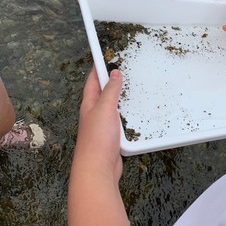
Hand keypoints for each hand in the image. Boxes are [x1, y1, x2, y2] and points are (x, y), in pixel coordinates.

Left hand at [69, 67, 131, 225]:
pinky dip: (127, 115)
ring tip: (132, 88)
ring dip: (120, 99)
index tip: (105, 57)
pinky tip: (135, 114)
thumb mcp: (104, 109)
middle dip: (110, 82)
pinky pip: (120, 121)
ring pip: (112, 107)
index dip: (98, 69)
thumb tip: (115, 74)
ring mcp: (103, 126)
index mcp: (89, 105)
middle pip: (102, 93)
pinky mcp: (112, 137)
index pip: (92, 82)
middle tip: (123, 70)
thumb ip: (110, 91)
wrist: (98, 168)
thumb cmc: (97, 139)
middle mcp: (94, 114)